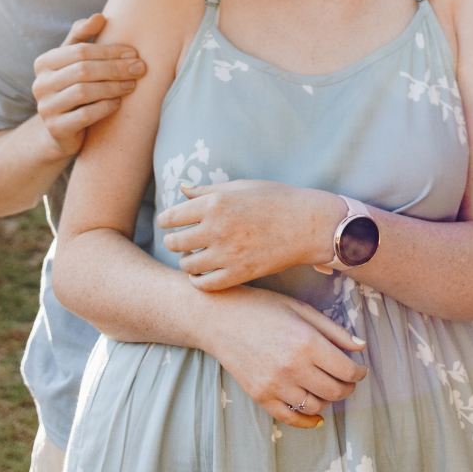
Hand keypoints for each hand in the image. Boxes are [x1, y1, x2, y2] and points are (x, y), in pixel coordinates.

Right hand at [32, 14, 146, 157]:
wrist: (62, 130)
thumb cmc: (73, 87)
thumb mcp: (74, 61)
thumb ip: (82, 36)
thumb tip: (100, 16)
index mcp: (44, 62)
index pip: (80, 51)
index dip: (109, 51)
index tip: (134, 53)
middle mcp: (40, 84)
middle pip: (83, 70)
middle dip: (115, 68)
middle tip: (140, 68)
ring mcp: (46, 108)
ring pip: (83, 92)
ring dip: (113, 87)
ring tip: (132, 85)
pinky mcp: (56, 129)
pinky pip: (84, 115)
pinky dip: (105, 107)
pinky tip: (119, 102)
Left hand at [158, 179, 340, 289]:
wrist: (306, 224)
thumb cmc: (275, 199)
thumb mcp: (240, 187)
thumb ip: (207, 190)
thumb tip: (182, 189)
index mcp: (215, 203)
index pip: (172, 217)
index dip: (166, 221)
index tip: (167, 223)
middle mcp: (216, 228)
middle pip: (175, 242)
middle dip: (173, 242)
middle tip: (177, 241)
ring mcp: (227, 253)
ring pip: (188, 265)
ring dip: (185, 261)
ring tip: (191, 257)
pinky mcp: (239, 273)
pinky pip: (205, 284)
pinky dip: (198, 281)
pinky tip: (201, 274)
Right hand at [200, 284, 366, 428]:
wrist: (219, 318)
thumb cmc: (262, 307)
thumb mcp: (301, 309)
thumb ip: (333, 330)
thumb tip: (361, 348)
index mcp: (307, 342)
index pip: (347, 370)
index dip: (359, 373)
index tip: (360, 369)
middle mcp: (293, 367)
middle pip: (335, 392)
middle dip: (348, 388)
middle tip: (347, 380)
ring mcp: (275, 385)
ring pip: (316, 406)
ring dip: (328, 400)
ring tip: (327, 387)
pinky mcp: (260, 396)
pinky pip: (291, 418)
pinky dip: (308, 420)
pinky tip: (316, 415)